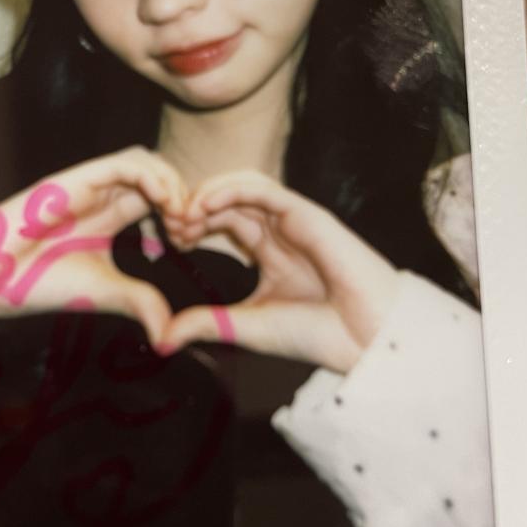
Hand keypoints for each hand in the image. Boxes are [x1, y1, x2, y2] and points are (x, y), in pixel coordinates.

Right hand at [0, 147, 186, 349]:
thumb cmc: (34, 284)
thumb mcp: (103, 293)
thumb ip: (139, 301)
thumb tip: (170, 332)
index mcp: (108, 217)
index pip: (158, 198)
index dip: (182, 213)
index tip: (190, 244)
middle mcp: (101, 196)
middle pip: (157, 174)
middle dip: (183, 197)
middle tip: (191, 230)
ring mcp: (87, 185)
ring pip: (145, 161)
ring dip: (171, 183)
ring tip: (179, 217)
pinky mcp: (74, 180)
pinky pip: (123, 162)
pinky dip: (152, 177)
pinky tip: (163, 205)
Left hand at [159, 171, 398, 371]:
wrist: (365, 339)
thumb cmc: (317, 334)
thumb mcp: (246, 327)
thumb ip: (206, 324)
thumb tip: (160, 338)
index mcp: (268, 251)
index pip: (222, 221)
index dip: (191, 224)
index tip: (167, 241)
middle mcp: (280, 230)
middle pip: (227, 200)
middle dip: (193, 207)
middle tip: (168, 225)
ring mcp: (294, 219)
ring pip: (242, 186)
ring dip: (208, 195)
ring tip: (183, 214)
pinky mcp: (307, 214)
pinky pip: (263, 189)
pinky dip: (230, 190)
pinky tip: (205, 205)